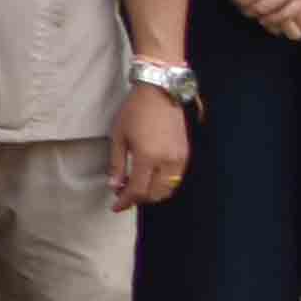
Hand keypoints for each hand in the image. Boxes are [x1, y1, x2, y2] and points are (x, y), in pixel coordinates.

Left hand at [109, 82, 192, 210]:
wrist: (160, 93)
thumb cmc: (135, 112)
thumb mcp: (119, 137)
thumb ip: (117, 164)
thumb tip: (114, 186)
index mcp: (148, 157)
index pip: (138, 190)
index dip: (126, 202)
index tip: (116, 206)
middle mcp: (167, 161)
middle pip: (154, 194)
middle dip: (138, 199)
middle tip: (123, 194)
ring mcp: (179, 159)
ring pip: (168, 189)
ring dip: (151, 194)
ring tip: (135, 187)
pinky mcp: (186, 154)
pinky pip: (176, 179)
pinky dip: (163, 185)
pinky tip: (150, 179)